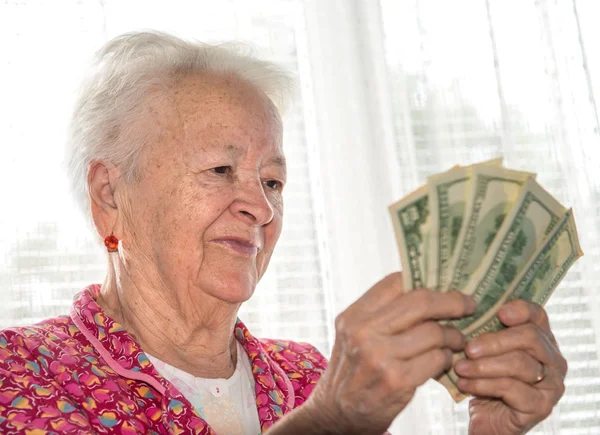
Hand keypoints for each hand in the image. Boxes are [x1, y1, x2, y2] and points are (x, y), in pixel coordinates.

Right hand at [306, 273, 475, 434]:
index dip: (426, 279)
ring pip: (435, 332)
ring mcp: (380, 358)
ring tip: (455, 340)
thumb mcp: (354, 334)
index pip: (396, 282)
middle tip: (468, 305)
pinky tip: (444, 360)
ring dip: (453, 336)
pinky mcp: (398, 382)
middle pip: (420, 302)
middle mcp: (364, 333)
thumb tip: (428, 288)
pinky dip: (447, 358)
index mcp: (353, 316)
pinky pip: (437, 359)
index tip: (446, 285)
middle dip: (452, 301)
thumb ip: (381, 313)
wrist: (337, 414)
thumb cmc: (353, 369)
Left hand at [454, 300, 566, 434]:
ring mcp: (552, 384)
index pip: (537, 315)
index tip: (499, 313)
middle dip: (494, 341)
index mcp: (541, 339)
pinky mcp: (541, 406)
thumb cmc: (486, 379)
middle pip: (529, 337)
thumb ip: (483, 332)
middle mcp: (553, 359)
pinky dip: (483, 384)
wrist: (487, 420)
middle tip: (468, 348)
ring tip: (460, 368)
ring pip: (520, 363)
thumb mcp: (484, 352)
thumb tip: (464, 311)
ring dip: (484, 365)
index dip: (520, 310)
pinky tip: (465, 384)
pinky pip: (511, 388)